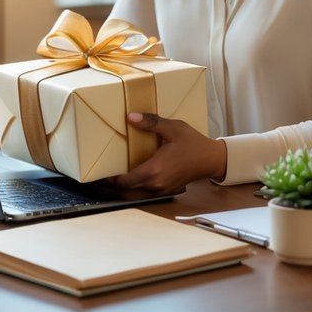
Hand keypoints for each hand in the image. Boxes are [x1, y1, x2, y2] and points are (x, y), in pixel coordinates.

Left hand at [107, 112, 226, 193]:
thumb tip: (131, 117)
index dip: (110, 179)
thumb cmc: (193, 143)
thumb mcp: (173, 128)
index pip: (125, 181)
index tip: (99, 173)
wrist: (212, 159)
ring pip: (135, 194)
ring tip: (110, 177)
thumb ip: (151, 122)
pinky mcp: (166, 190)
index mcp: (155, 170)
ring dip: (122, 188)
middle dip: (112, 185)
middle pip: (127, 191)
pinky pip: (145, 192)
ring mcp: (162, 189)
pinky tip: (129, 177)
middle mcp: (156, 184)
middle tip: (98, 177)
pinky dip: (134, 188)